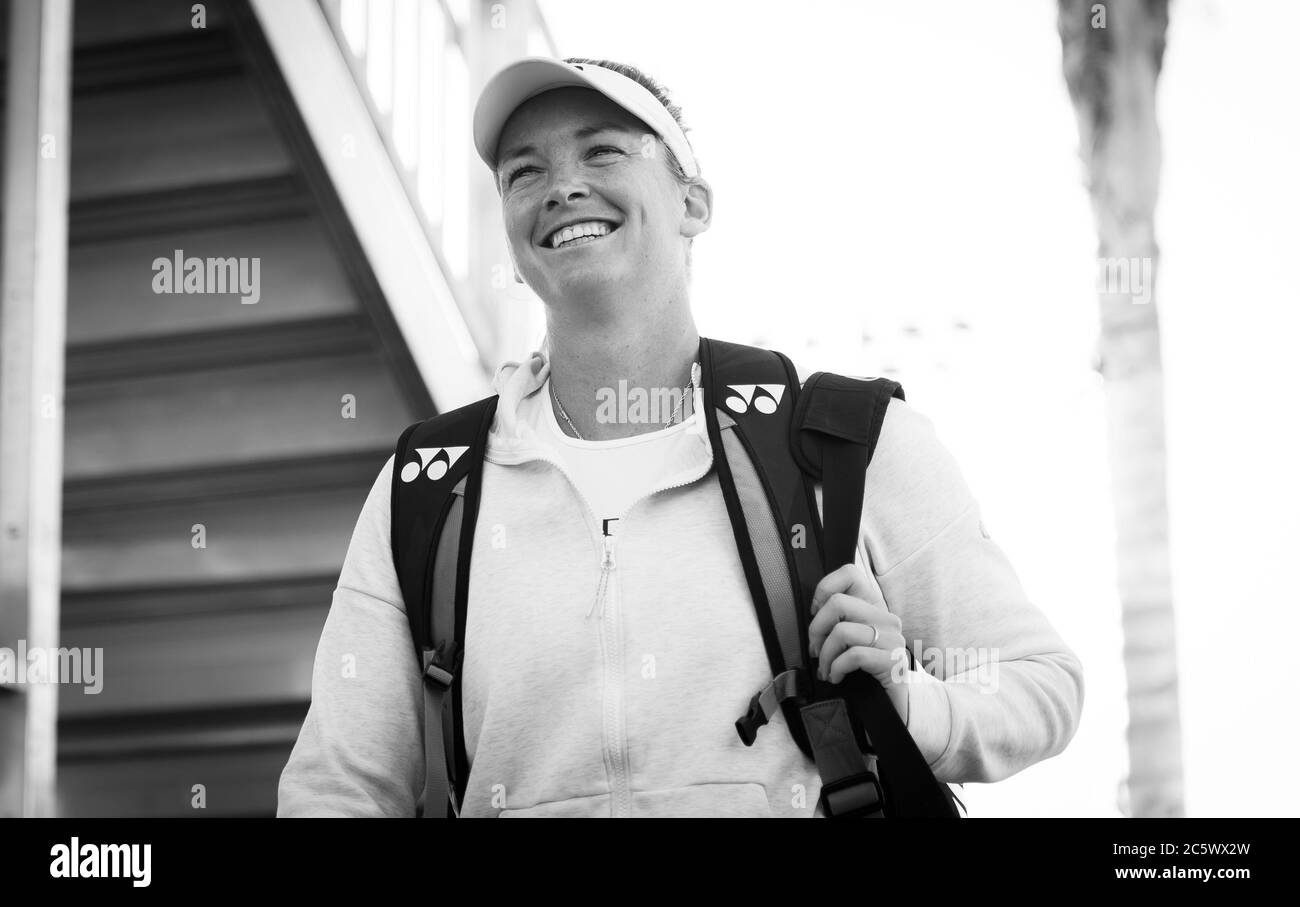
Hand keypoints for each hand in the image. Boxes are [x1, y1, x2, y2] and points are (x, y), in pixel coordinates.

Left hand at [808, 563, 910, 721]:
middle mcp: (886, 618)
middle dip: (817, 629)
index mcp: (874, 608)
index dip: (824, 589)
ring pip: (842, 631)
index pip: (850, 574)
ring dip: (825, 655)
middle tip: (815, 650)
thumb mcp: (849, 641)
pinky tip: (835, 678)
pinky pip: (854, 656)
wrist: (895, 706)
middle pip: (837, 602)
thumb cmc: (865, 673)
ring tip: (824, 669)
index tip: (816, 614)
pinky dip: (836, 668)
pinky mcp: (893, 661)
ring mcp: (892, 639)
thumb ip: (837, 622)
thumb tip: (812, 614)